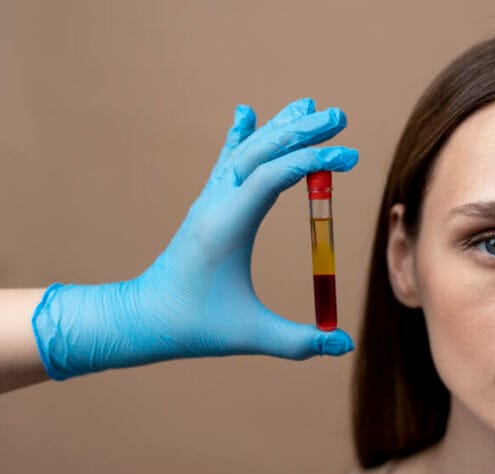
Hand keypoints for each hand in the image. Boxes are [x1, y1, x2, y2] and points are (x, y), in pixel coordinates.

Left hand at [33, 98, 357, 379]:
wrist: (145, 318)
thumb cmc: (197, 327)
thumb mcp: (250, 336)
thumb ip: (299, 342)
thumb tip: (344, 346)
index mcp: (227, 227)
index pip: (271, 177)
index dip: (312, 162)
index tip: (349, 157)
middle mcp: (216, 204)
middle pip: (261, 153)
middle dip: (302, 132)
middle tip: (339, 116)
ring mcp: (210, 200)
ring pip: (246, 150)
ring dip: (279, 127)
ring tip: (310, 106)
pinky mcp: (209, 205)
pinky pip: (228, 160)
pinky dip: (242, 135)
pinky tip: (247, 113)